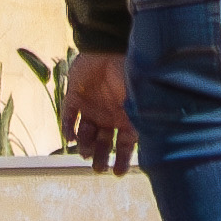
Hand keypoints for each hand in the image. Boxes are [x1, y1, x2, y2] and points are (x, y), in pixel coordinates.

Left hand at [61, 47, 131, 170]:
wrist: (107, 46)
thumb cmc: (128, 71)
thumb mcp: (140, 98)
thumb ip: (142, 120)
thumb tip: (152, 144)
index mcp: (126, 116)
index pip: (125, 145)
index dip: (122, 160)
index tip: (118, 173)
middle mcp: (108, 115)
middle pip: (103, 144)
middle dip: (100, 158)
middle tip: (98, 168)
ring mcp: (91, 107)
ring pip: (86, 134)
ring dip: (85, 146)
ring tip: (85, 151)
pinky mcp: (74, 97)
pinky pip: (68, 118)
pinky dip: (68, 129)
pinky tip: (71, 137)